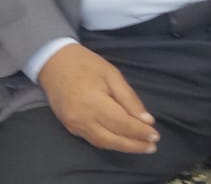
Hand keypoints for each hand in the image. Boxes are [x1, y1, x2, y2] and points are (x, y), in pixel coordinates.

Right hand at [37, 43, 158, 152]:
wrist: (54, 62)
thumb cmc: (86, 64)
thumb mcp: (112, 74)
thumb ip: (128, 98)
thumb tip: (146, 119)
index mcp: (94, 102)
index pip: (122, 123)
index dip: (140, 131)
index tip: (155, 135)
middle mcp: (82, 118)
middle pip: (112, 139)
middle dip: (134, 145)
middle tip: (152, 146)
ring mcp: (74, 125)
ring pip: (102, 143)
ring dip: (123, 147)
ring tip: (141, 147)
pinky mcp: (70, 127)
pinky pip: (92, 140)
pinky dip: (109, 142)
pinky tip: (121, 141)